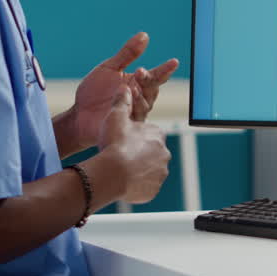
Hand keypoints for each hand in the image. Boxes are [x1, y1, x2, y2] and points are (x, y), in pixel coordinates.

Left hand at [69, 33, 178, 150]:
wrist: (79, 114)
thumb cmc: (93, 92)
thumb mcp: (109, 68)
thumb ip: (128, 54)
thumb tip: (144, 35)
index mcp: (137, 83)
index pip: (155, 75)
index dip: (165, 69)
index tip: (174, 62)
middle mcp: (140, 98)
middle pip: (153, 89)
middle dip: (149, 80)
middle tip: (141, 72)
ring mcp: (135, 112)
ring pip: (146, 103)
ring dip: (140, 95)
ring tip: (131, 87)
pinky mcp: (128, 125)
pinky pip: (135, 117)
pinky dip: (132, 109)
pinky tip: (127, 101)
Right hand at [98, 89, 170, 204]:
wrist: (112, 174)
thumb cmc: (115, 145)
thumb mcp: (116, 118)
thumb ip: (122, 102)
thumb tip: (125, 86)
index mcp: (157, 135)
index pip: (150, 134)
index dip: (135, 137)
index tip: (124, 141)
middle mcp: (164, 153)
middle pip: (150, 152)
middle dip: (138, 154)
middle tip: (121, 157)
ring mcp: (160, 172)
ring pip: (149, 170)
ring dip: (138, 170)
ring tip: (121, 171)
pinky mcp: (155, 189)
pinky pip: (146, 187)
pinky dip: (137, 186)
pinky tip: (124, 183)